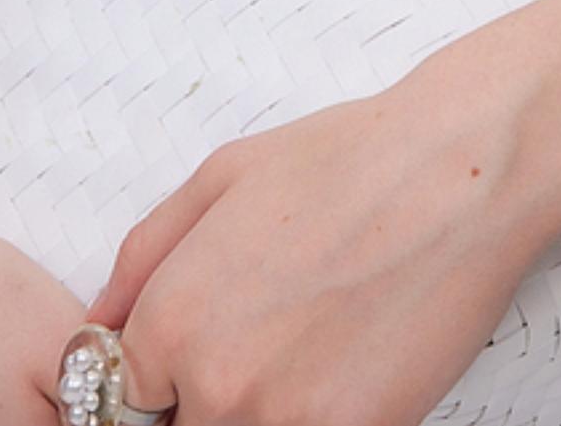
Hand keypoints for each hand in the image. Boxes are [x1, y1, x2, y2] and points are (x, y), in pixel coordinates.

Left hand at [81, 63, 556, 425]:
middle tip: (264, 342)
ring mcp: (281, 420)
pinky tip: (345, 365)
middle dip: (206, 398)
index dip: (158, 380)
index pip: (118, 402)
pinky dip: (315, 415)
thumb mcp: (222, 175)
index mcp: (170, 320)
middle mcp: (213, 383)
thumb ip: (143, 256)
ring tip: (306, 348)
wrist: (460, 174)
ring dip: (258, 411)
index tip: (191, 360)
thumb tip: (100, 319)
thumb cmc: (350, 161)